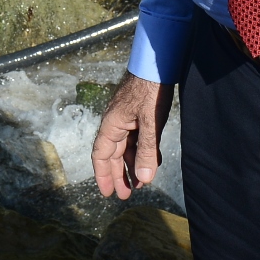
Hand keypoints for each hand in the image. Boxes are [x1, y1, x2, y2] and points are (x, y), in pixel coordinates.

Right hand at [91, 73, 174, 199]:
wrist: (157, 64)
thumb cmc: (150, 90)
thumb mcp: (150, 122)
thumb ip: (147, 151)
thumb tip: (144, 180)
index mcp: (112, 125)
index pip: (101, 155)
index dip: (103, 174)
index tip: (107, 192)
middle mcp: (116, 123)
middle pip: (113, 154)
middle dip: (118, 175)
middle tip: (124, 195)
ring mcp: (127, 119)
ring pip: (126, 147)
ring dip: (132, 165)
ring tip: (140, 184)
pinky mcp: (139, 115)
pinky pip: (137, 139)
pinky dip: (142, 152)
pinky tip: (151, 162)